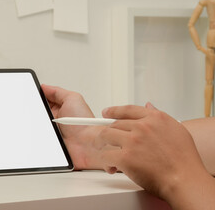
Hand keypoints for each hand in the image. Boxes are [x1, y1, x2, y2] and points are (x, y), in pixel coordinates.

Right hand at [41, 84, 102, 169]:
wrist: (87, 144)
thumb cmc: (84, 123)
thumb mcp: (72, 98)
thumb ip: (57, 91)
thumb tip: (44, 87)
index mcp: (61, 107)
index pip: (44, 99)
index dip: (38, 97)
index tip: (32, 94)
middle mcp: (56, 118)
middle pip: (39, 111)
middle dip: (35, 109)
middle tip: (38, 110)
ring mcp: (52, 130)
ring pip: (36, 123)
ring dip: (36, 122)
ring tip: (42, 121)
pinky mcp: (50, 140)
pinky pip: (37, 136)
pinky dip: (36, 133)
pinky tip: (41, 130)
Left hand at [98, 103, 213, 207]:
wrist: (185, 180)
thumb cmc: (183, 160)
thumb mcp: (177, 130)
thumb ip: (159, 119)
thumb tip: (149, 106)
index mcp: (156, 119)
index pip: (129, 110)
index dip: (114, 111)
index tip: (106, 112)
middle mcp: (143, 127)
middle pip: (114, 124)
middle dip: (107, 134)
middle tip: (104, 141)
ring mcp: (133, 141)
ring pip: (105, 136)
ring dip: (101, 145)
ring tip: (104, 152)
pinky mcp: (125, 157)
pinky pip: (105, 155)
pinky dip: (105, 162)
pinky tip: (111, 167)